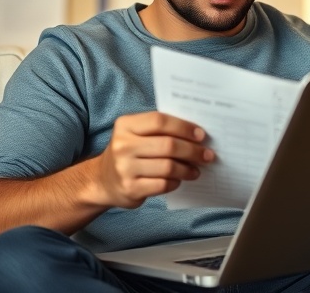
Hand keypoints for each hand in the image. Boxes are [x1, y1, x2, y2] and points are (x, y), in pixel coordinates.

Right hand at [93, 112, 214, 208]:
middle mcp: (123, 145)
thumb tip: (196, 135)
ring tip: (196, 169)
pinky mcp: (130, 188)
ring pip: (168, 167)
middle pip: (168, 145)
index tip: (201, 135)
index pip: (160, 121)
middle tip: (207, 155)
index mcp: (125, 125)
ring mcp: (125, 168)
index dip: (184, 127)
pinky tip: (179, 179)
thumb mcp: (135, 134)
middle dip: (193, 150)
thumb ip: (159, 131)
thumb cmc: (128, 153)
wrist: (102, 181)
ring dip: (188, 169)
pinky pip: (163, 184)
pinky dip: (176, 182)